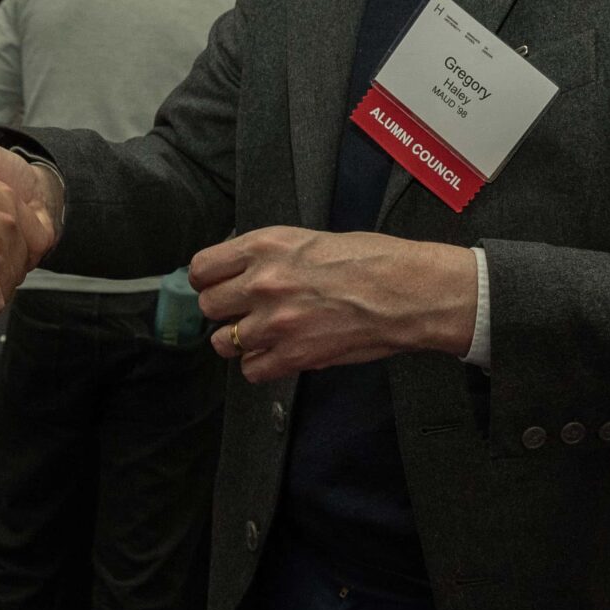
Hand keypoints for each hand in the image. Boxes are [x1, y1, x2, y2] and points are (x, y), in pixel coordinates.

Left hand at [190, 227, 475, 384]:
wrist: (408, 292)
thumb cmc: (370, 259)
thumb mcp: (308, 239)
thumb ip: (267, 256)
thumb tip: (239, 270)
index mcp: (264, 246)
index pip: (202, 268)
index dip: (206, 280)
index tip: (216, 285)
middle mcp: (262, 283)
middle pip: (208, 306)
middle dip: (224, 310)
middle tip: (243, 311)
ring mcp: (275, 323)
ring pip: (223, 342)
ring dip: (238, 340)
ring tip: (261, 335)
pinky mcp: (294, 356)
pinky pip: (251, 370)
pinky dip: (260, 366)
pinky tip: (277, 355)